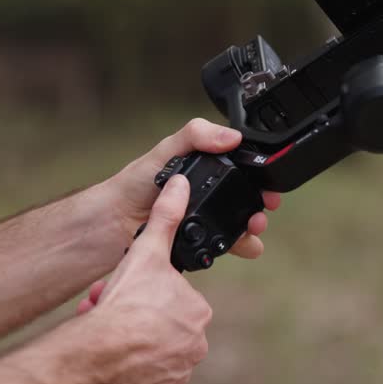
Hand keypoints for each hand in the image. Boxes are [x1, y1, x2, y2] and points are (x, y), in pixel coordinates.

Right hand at [83, 176, 212, 383]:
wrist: (98, 354)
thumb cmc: (124, 304)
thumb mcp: (146, 251)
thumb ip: (166, 217)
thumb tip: (180, 184)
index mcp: (196, 313)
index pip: (171, 298)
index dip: (144, 292)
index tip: (124, 290)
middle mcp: (194, 347)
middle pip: (158, 325)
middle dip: (133, 316)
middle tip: (109, 310)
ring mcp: (176, 375)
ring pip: (148, 352)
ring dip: (127, 341)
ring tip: (103, 332)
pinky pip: (142, 381)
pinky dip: (126, 371)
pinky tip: (108, 358)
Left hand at [103, 118, 280, 258]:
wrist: (113, 222)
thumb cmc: (135, 184)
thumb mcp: (167, 149)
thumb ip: (197, 135)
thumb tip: (231, 136)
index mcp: (204, 167)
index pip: (241, 170)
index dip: (259, 177)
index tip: (270, 187)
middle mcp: (207, 193)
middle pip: (246, 200)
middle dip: (260, 208)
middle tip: (262, 214)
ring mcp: (203, 219)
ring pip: (239, 225)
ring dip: (251, 230)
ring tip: (252, 233)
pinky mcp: (198, 242)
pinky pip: (223, 245)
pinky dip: (234, 247)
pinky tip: (236, 247)